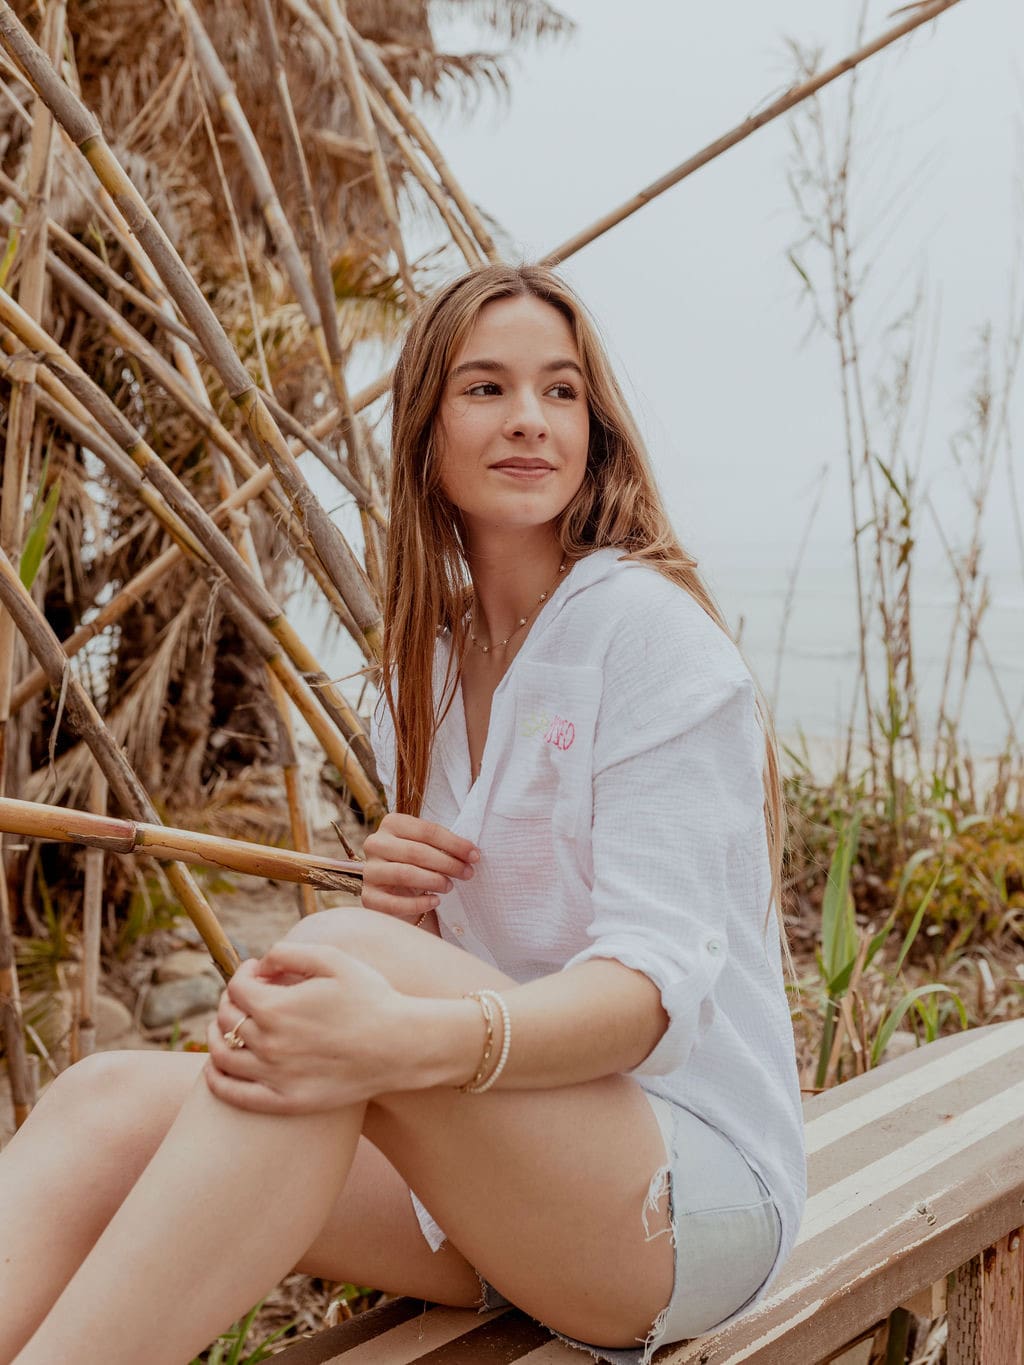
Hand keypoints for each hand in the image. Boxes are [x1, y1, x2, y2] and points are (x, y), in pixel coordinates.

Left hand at [204, 941, 417, 1114]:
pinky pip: (234, 1095)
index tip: (259, 971)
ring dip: (215, 1035)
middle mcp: (268, 1043)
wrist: (401, 1046)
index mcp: (276, 1007)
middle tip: (249, 995)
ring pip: (221, 1056)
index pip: (237, 987)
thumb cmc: (371, 997)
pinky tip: (218, 1068)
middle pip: (226, 1018)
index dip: (244, 973)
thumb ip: (289, 952)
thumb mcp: (334, 960)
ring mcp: (274, 1076)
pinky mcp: (285, 1101)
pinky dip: (216, 1080)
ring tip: (227, 1026)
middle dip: (232, 999)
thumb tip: (261, 962)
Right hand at [360, 812, 479, 922]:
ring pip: (405, 874)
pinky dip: (419, 903)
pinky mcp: (368, 897)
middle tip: (468, 873)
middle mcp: (375, 843)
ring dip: (434, 880)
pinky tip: (435, 901)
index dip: (454, 843)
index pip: (427, 830)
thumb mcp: (429, 848)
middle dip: (448, 863)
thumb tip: (472, 853)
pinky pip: (394, 902)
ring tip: (450, 886)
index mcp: (391, 823)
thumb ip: (444, 845)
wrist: (399, 893)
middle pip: (416, 852)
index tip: (475, 855)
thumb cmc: (419, 864)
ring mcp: (369, 871)